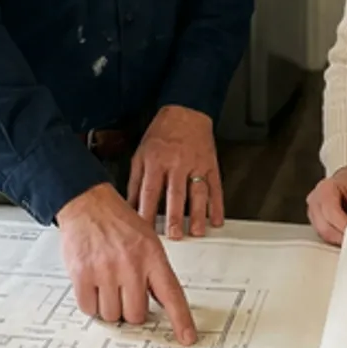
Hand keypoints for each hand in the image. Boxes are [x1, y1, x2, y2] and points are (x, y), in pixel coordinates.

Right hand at [57, 183, 196, 344]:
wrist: (87, 203)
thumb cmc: (118, 221)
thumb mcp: (147, 240)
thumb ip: (154, 271)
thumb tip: (162, 305)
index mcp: (152, 255)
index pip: (171, 295)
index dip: (181, 320)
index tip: (186, 337)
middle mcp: (131, 264)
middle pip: (136, 314)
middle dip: (131, 309)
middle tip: (124, 292)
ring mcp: (106, 270)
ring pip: (112, 315)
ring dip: (109, 306)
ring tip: (107, 284)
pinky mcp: (82, 275)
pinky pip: (89, 309)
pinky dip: (90, 303)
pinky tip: (93, 284)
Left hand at [127, 105, 222, 239]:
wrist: (186, 112)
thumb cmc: (161, 134)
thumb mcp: (140, 154)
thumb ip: (135, 182)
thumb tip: (129, 206)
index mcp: (155, 161)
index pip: (150, 191)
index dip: (147, 212)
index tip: (145, 231)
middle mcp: (176, 163)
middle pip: (175, 194)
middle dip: (175, 217)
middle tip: (175, 236)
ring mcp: (196, 165)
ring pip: (198, 192)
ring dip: (198, 214)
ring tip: (197, 231)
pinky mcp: (211, 165)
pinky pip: (215, 187)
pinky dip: (217, 205)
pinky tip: (216, 219)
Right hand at [306, 166, 346, 245]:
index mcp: (326, 188)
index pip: (331, 212)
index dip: (344, 226)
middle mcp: (315, 200)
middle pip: (324, 227)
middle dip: (342, 236)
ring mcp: (312, 211)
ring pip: (322, 233)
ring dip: (338, 238)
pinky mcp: (314, 220)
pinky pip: (322, 235)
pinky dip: (335, 238)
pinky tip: (345, 234)